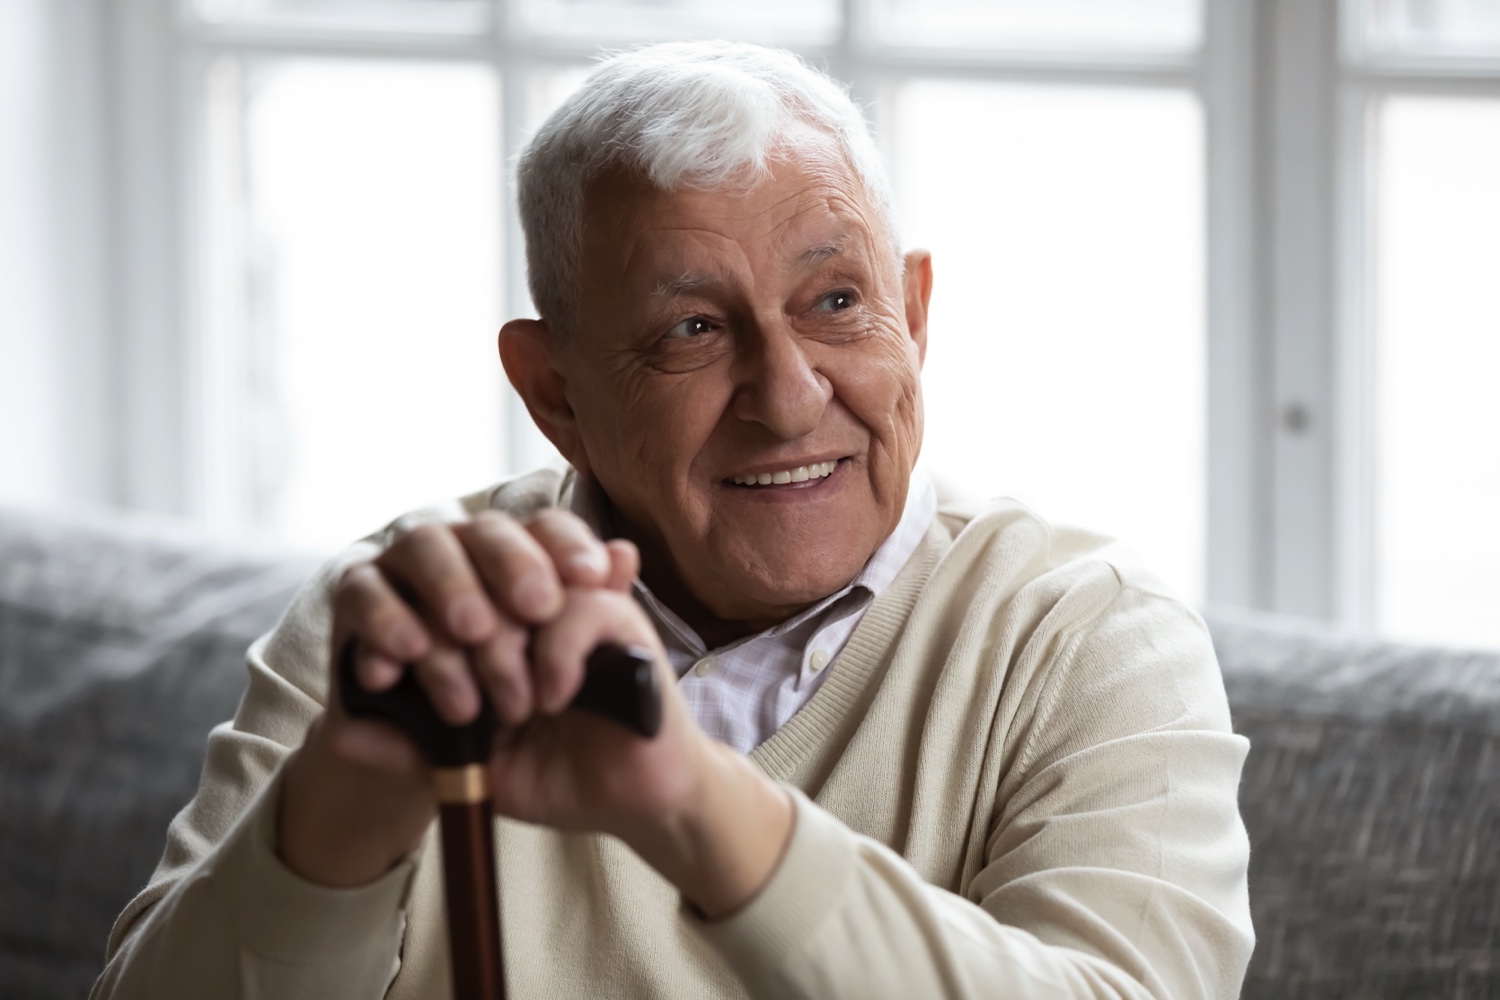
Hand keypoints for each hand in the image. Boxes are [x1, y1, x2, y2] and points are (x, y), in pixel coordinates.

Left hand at [280, 507, 792, 917]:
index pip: (419, 581)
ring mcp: (572, 598)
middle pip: (467, 556)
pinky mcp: (622, 616)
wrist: (631, 800)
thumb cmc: (553, 771)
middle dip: (447, 628)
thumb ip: (414, 749)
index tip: (378, 674)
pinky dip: (555, 653)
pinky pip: (578, 607)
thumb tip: (343, 735)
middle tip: (459, 702)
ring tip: (510, 707)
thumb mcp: (470, 767)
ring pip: (520, 577)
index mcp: (478, 620)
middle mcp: (522, 596)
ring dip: (503, 646)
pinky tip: (551, 698)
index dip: (389, 618)